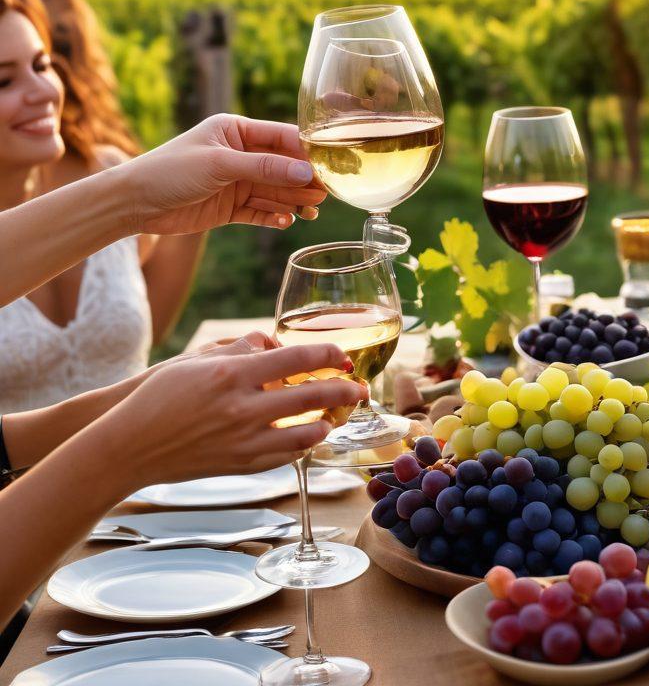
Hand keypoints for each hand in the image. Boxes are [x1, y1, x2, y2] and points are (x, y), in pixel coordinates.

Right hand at [100, 332, 366, 486]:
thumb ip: (239, 348)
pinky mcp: (240, 465)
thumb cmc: (158, 396)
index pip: (297, 358)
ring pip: (305, 432)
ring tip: (337, 415)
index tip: (343, 355)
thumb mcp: (196, 360)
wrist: (127, 447)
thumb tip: (272, 343)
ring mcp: (242, 440)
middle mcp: (242, 407)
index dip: (328, 353)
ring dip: (328, 422)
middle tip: (361, 388)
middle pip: (311, 396)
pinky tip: (309, 437)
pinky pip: (285, 457)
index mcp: (233, 373)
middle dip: (344, 390)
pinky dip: (303, 446)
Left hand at [121, 114, 325, 234]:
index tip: (332, 164)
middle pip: (283, 167)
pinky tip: (285, 222)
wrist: (132, 203)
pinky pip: (260, 211)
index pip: (282, 137)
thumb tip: (306, 172)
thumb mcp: (219, 164)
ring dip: (293, 201)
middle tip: (326, 194)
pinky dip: (274, 217)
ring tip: (310, 212)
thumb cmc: (170, 170)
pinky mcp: (229, 207)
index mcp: (236, 130)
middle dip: (304, 180)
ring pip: (275, 191)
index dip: (307, 151)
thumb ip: (264, 168)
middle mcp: (239, 154)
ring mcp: (235, 182)